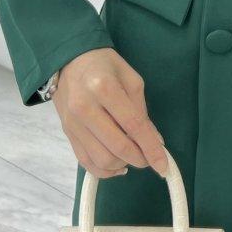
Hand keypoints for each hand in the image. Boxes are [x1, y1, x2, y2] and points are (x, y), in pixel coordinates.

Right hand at [54, 47, 169, 179]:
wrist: (68, 61)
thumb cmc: (104, 66)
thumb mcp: (131, 79)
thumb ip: (142, 110)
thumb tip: (154, 141)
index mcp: (104, 88)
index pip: (133, 125)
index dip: (151, 148)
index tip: (163, 165)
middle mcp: (85, 108)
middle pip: (117, 147)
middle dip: (140, 159)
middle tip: (149, 157)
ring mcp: (73, 123)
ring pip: (102, 160)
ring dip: (123, 164)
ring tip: (132, 156)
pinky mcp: (67, 133)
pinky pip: (86, 162)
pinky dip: (105, 170)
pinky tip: (118, 165)